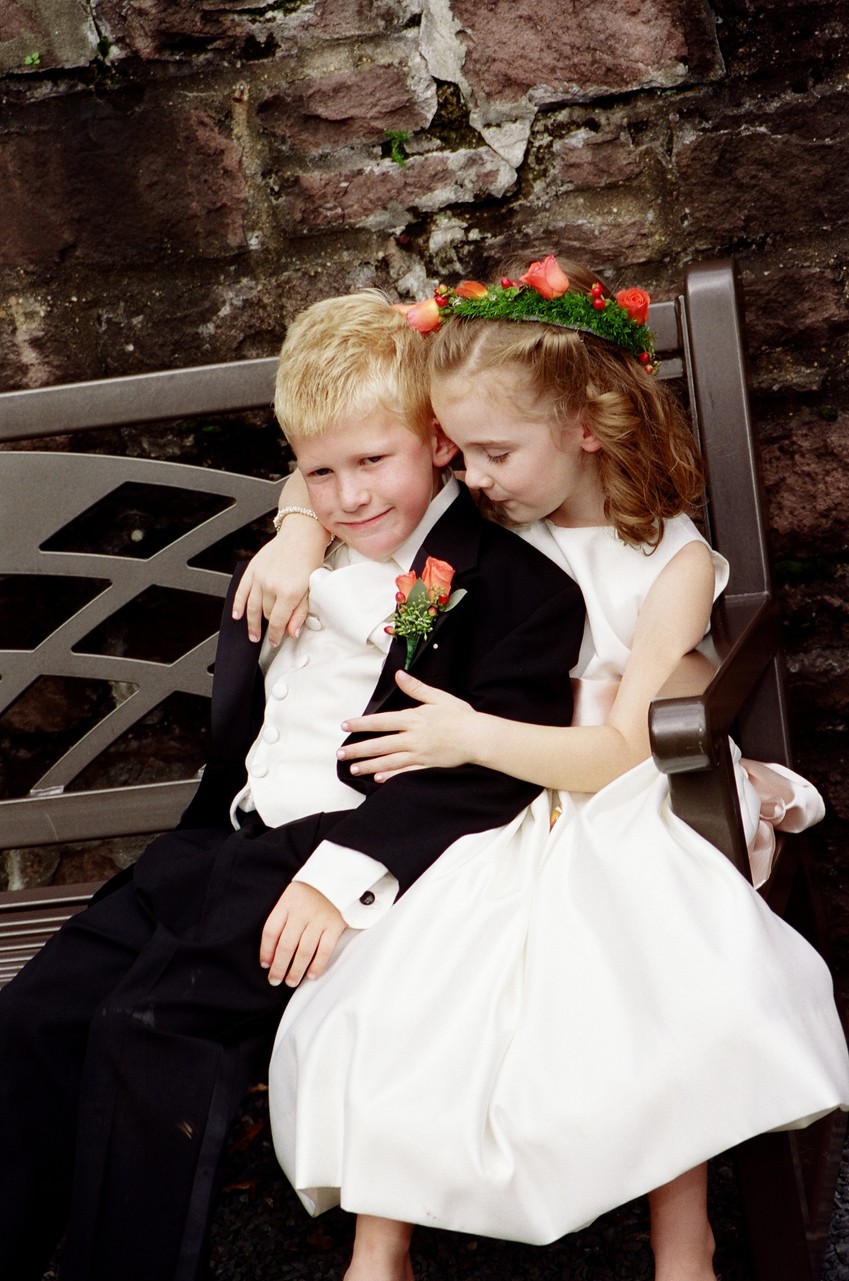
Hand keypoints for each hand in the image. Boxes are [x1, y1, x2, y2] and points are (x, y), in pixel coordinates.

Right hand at [232, 517, 327, 646]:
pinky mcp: (252, 569)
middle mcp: (271, 586)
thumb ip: (300, 613)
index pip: (278, 623)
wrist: (301, 535)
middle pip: (266, 614)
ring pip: (252, 607)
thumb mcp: (311, 589)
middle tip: (271, 633)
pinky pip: (241, 591)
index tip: (275, 642)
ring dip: (252, 622)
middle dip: (270, 624)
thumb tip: (292, 632)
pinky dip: (238, 605)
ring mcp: (260, 577)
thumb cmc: (309, 559)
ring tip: (253, 634)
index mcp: (289, 592)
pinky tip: (237, 616)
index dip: (276, 636)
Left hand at [260, 882, 345, 986]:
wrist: (341, 874)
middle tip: (275, 980)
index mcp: (287, 903)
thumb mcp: (292, 894)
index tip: (265, 964)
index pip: (271, 931)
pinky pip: (325, 950)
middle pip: (286, 945)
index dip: (266, 951)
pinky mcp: (335, 925)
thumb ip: (283, 916)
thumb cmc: (313, 889)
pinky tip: (311, 975)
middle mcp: (301, 912)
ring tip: (291, 982)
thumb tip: (273, 949)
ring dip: (296, 970)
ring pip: (304, 951)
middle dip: (279, 967)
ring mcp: (319, 919)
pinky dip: (317, 965)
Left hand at [337, 670, 478, 780]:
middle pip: (380, 744)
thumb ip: (416, 688)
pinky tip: (378, 778)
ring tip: (353, 769)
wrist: (478, 737)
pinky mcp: (427, 765)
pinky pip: (405, 772)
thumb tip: (399, 675)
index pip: (381, 721)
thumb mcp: (438, 697)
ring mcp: (419, 754)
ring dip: (369, 765)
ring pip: (388, 760)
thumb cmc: (460, 716)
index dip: (361, 724)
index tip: (345, 726)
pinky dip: (391, 776)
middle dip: (358, 749)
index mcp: (413, 718)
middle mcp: (412, 738)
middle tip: (340, 754)